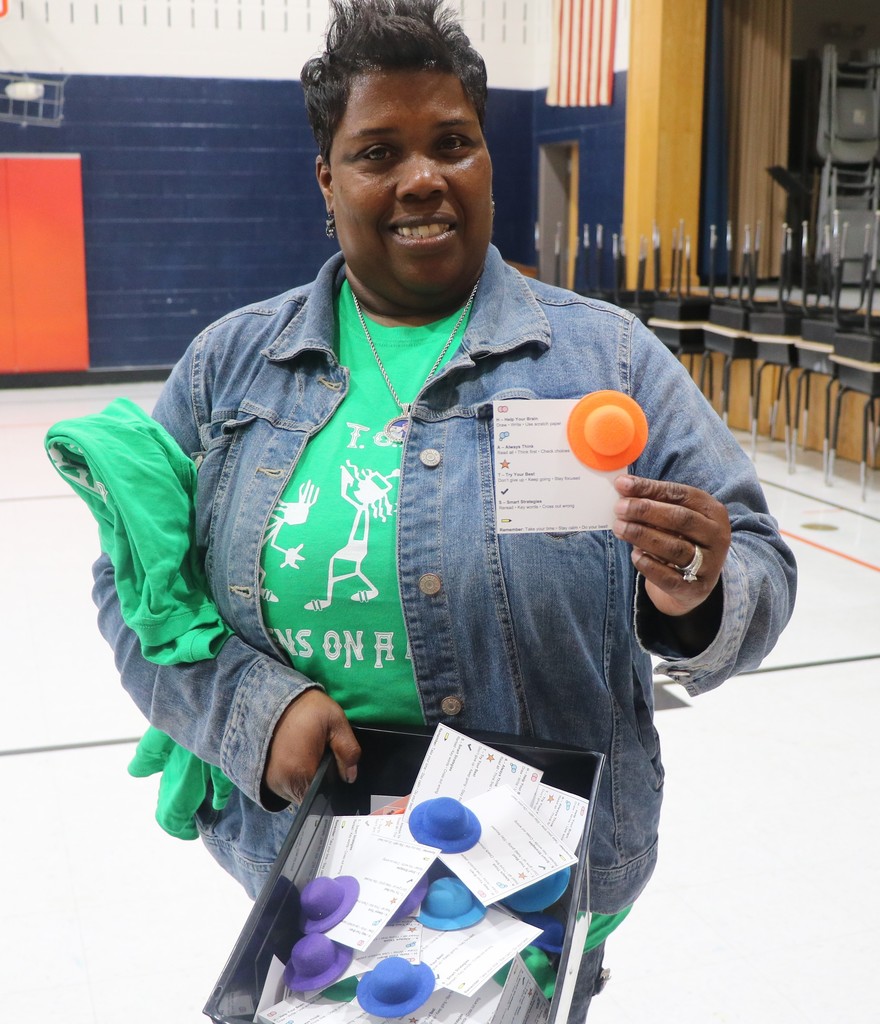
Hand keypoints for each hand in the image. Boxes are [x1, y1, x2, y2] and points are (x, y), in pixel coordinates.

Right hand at [263, 689, 360, 804]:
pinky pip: (286, 786)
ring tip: (313, 760)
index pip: (319, 799)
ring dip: (306, 782)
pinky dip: (295, 777)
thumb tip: (351, 776)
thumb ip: (348, 750)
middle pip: (307, 798)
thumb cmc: (307, 708)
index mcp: (299, 772)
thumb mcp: (336, 721)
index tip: (337, 779)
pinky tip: (302, 760)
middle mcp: (281, 782)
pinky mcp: (264, 777)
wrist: (273, 696)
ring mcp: (271, 781)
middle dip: (319, 786)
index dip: (330, 792)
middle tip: (326, 763)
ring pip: (296, 792)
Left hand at [612, 475, 730, 617]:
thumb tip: (622, 486)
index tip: (621, 485)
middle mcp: (716, 536)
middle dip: (646, 511)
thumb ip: (653, 502)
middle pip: (681, 519)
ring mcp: (709, 564)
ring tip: (620, 528)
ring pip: (675, 548)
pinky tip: (634, 555)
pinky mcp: (696, 589)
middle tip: (619, 508)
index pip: (681, 494)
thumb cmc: (680, 540)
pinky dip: (649, 565)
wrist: (694, 584)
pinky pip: (670, 578)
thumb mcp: (673, 518)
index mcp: (712, 511)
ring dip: (643, 536)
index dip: (650, 488)